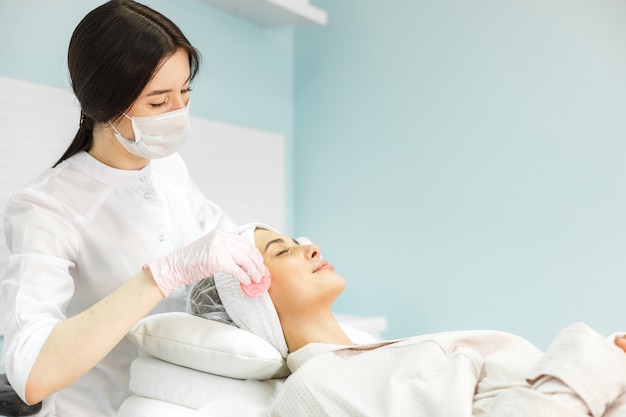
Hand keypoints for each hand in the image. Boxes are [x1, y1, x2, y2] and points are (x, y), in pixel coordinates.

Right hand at [145, 229, 264, 296]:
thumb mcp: (212, 249)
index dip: (255, 254)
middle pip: (247, 251)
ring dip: (253, 271)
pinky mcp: (217, 260)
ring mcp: (219, 248)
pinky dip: (244, 277)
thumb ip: (227, 250)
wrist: (175, 267)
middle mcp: (221, 238)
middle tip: (261, 273)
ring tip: (256, 279)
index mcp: (221, 234)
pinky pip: (237, 270)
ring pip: (245, 260)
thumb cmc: (192, 261)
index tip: (260, 263)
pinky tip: (246, 282)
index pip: (245, 243)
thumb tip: (246, 261)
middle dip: (257, 264)